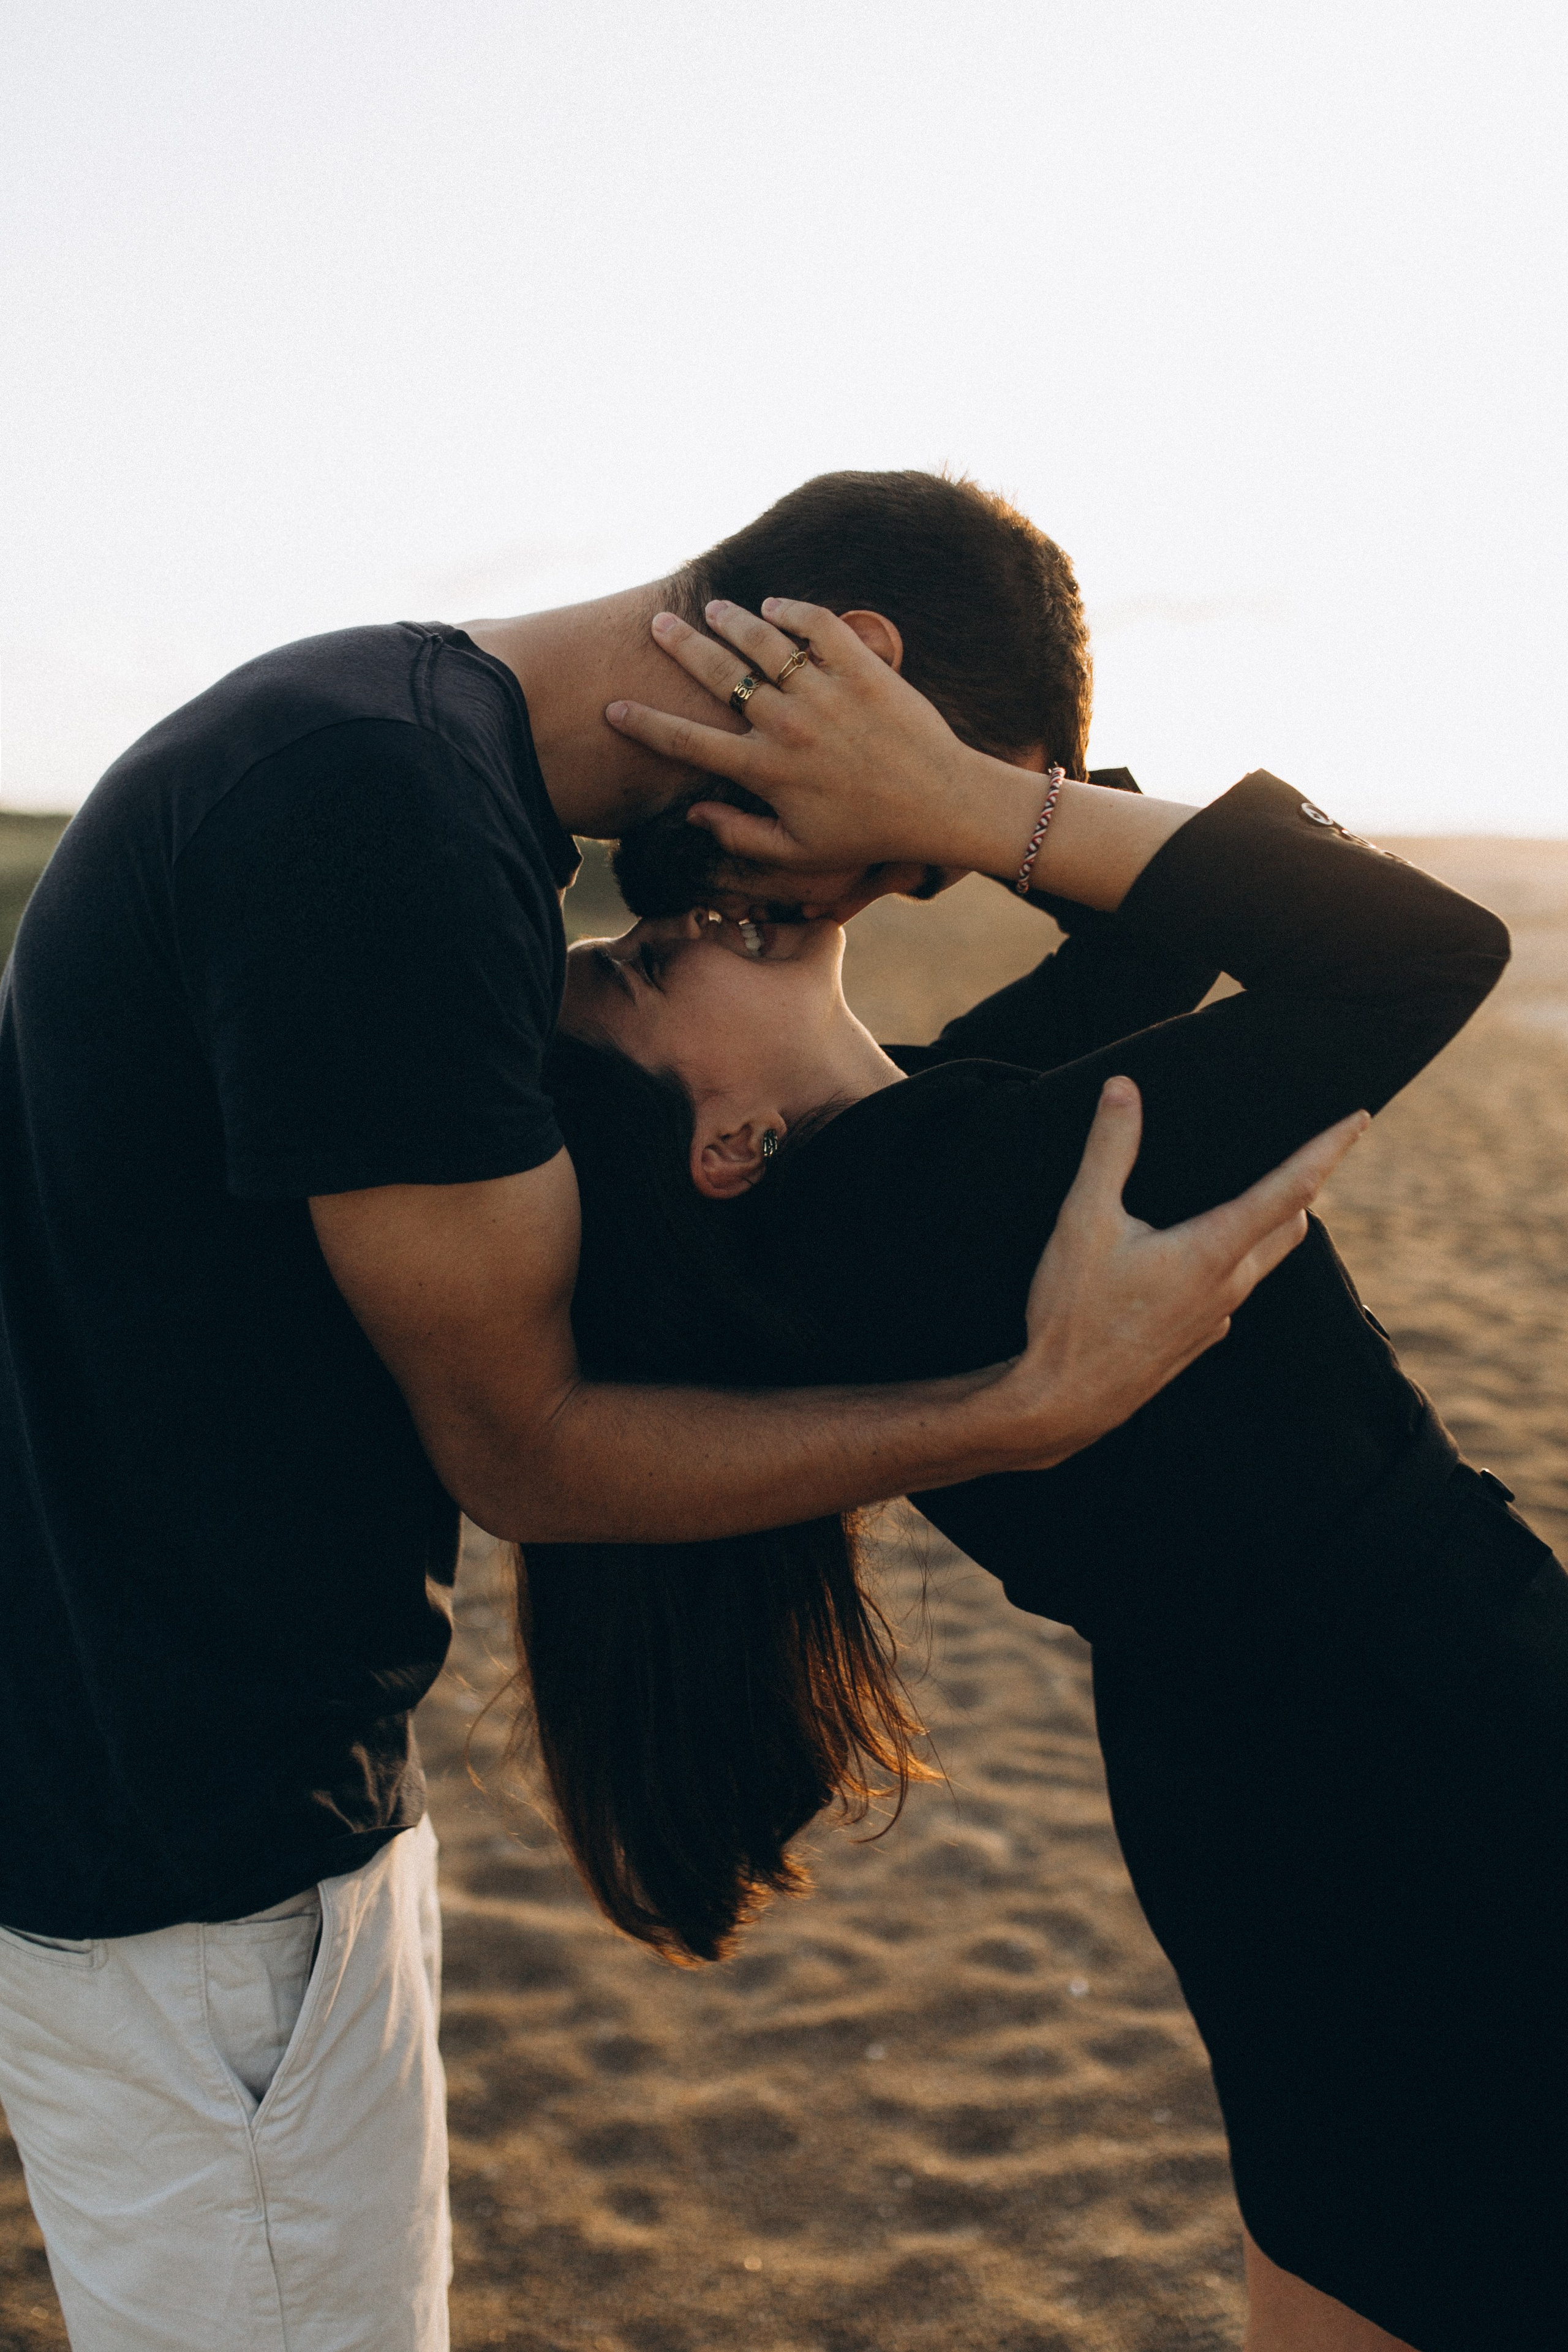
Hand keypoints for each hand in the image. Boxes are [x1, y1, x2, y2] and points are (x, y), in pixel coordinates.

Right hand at [607, 599, 1042, 880]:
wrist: (942, 804)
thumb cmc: (868, 834)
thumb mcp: (798, 853)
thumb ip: (739, 837)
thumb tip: (691, 813)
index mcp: (765, 771)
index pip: (687, 742)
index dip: (643, 723)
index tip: (614, 706)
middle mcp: (787, 727)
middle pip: (717, 675)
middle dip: (680, 645)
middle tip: (658, 624)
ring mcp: (825, 693)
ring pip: (762, 642)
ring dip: (730, 620)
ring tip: (712, 608)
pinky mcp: (863, 668)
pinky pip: (817, 625)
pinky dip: (791, 611)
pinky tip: (773, 607)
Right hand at [1002, 1078, 1368, 1468]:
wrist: (1063, 1403)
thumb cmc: (1073, 1314)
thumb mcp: (1083, 1221)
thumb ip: (1109, 1150)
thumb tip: (1123, 1090)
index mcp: (1212, 1251)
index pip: (1290, 1189)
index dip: (1328, 1150)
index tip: (1359, 1121)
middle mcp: (1228, 1286)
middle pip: (1289, 1226)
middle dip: (1306, 1186)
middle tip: (1315, 1152)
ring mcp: (1217, 1319)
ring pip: (1262, 1261)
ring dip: (1271, 1225)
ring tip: (1261, 1198)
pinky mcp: (1197, 1340)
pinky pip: (1231, 1292)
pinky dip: (1233, 1263)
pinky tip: (1201, 1260)